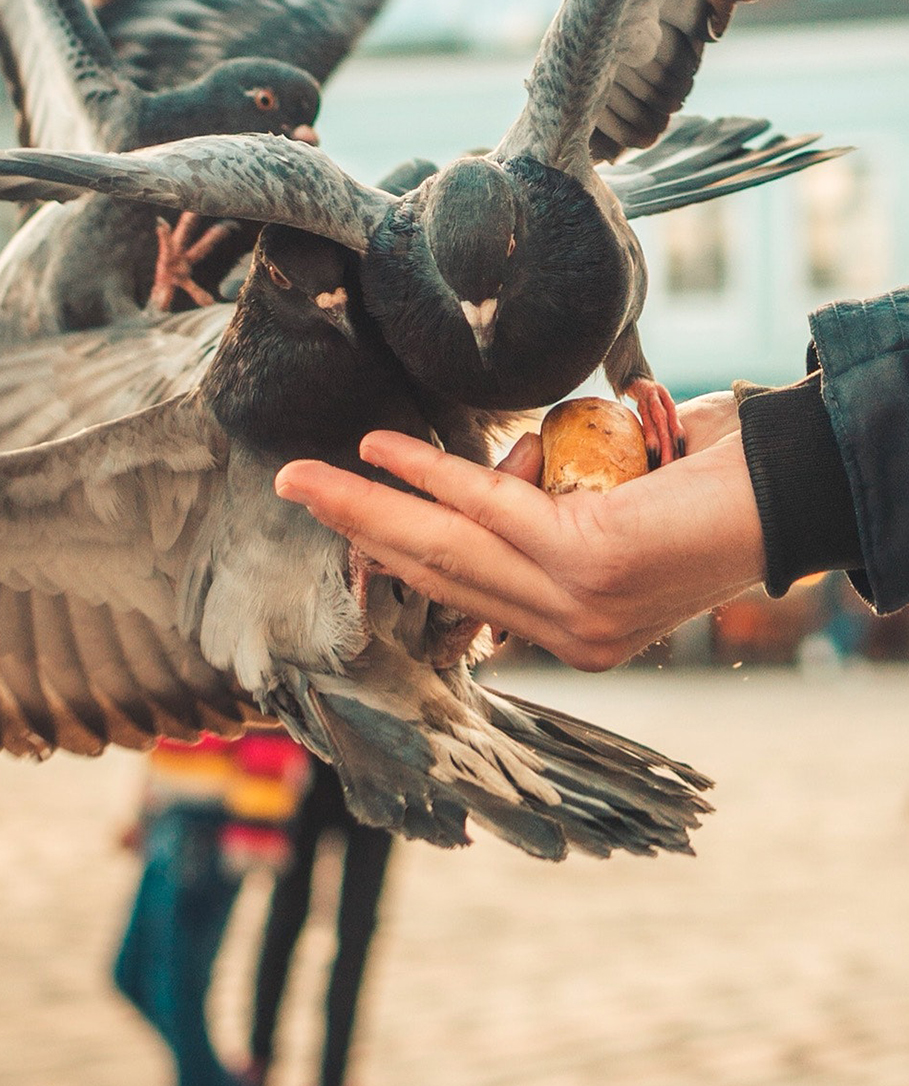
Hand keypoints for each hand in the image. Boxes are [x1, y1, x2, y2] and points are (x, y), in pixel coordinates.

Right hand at [276, 403, 764, 670]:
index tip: (344, 529)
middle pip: (436, 575)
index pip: (464, 595)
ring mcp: (574, 607)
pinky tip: (379, 451)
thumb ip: (556, 519)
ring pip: (443, 546)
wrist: (789, 486)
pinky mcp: (581, 564)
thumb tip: (495, 487)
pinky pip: (483, 508)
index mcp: (575, 634)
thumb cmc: (710, 484)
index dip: (395, 556)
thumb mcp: (615, 512)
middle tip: (296, 493)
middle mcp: (570, 634)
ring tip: (309, 478)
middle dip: (357, 533)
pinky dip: (426, 472)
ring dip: (365, 507)